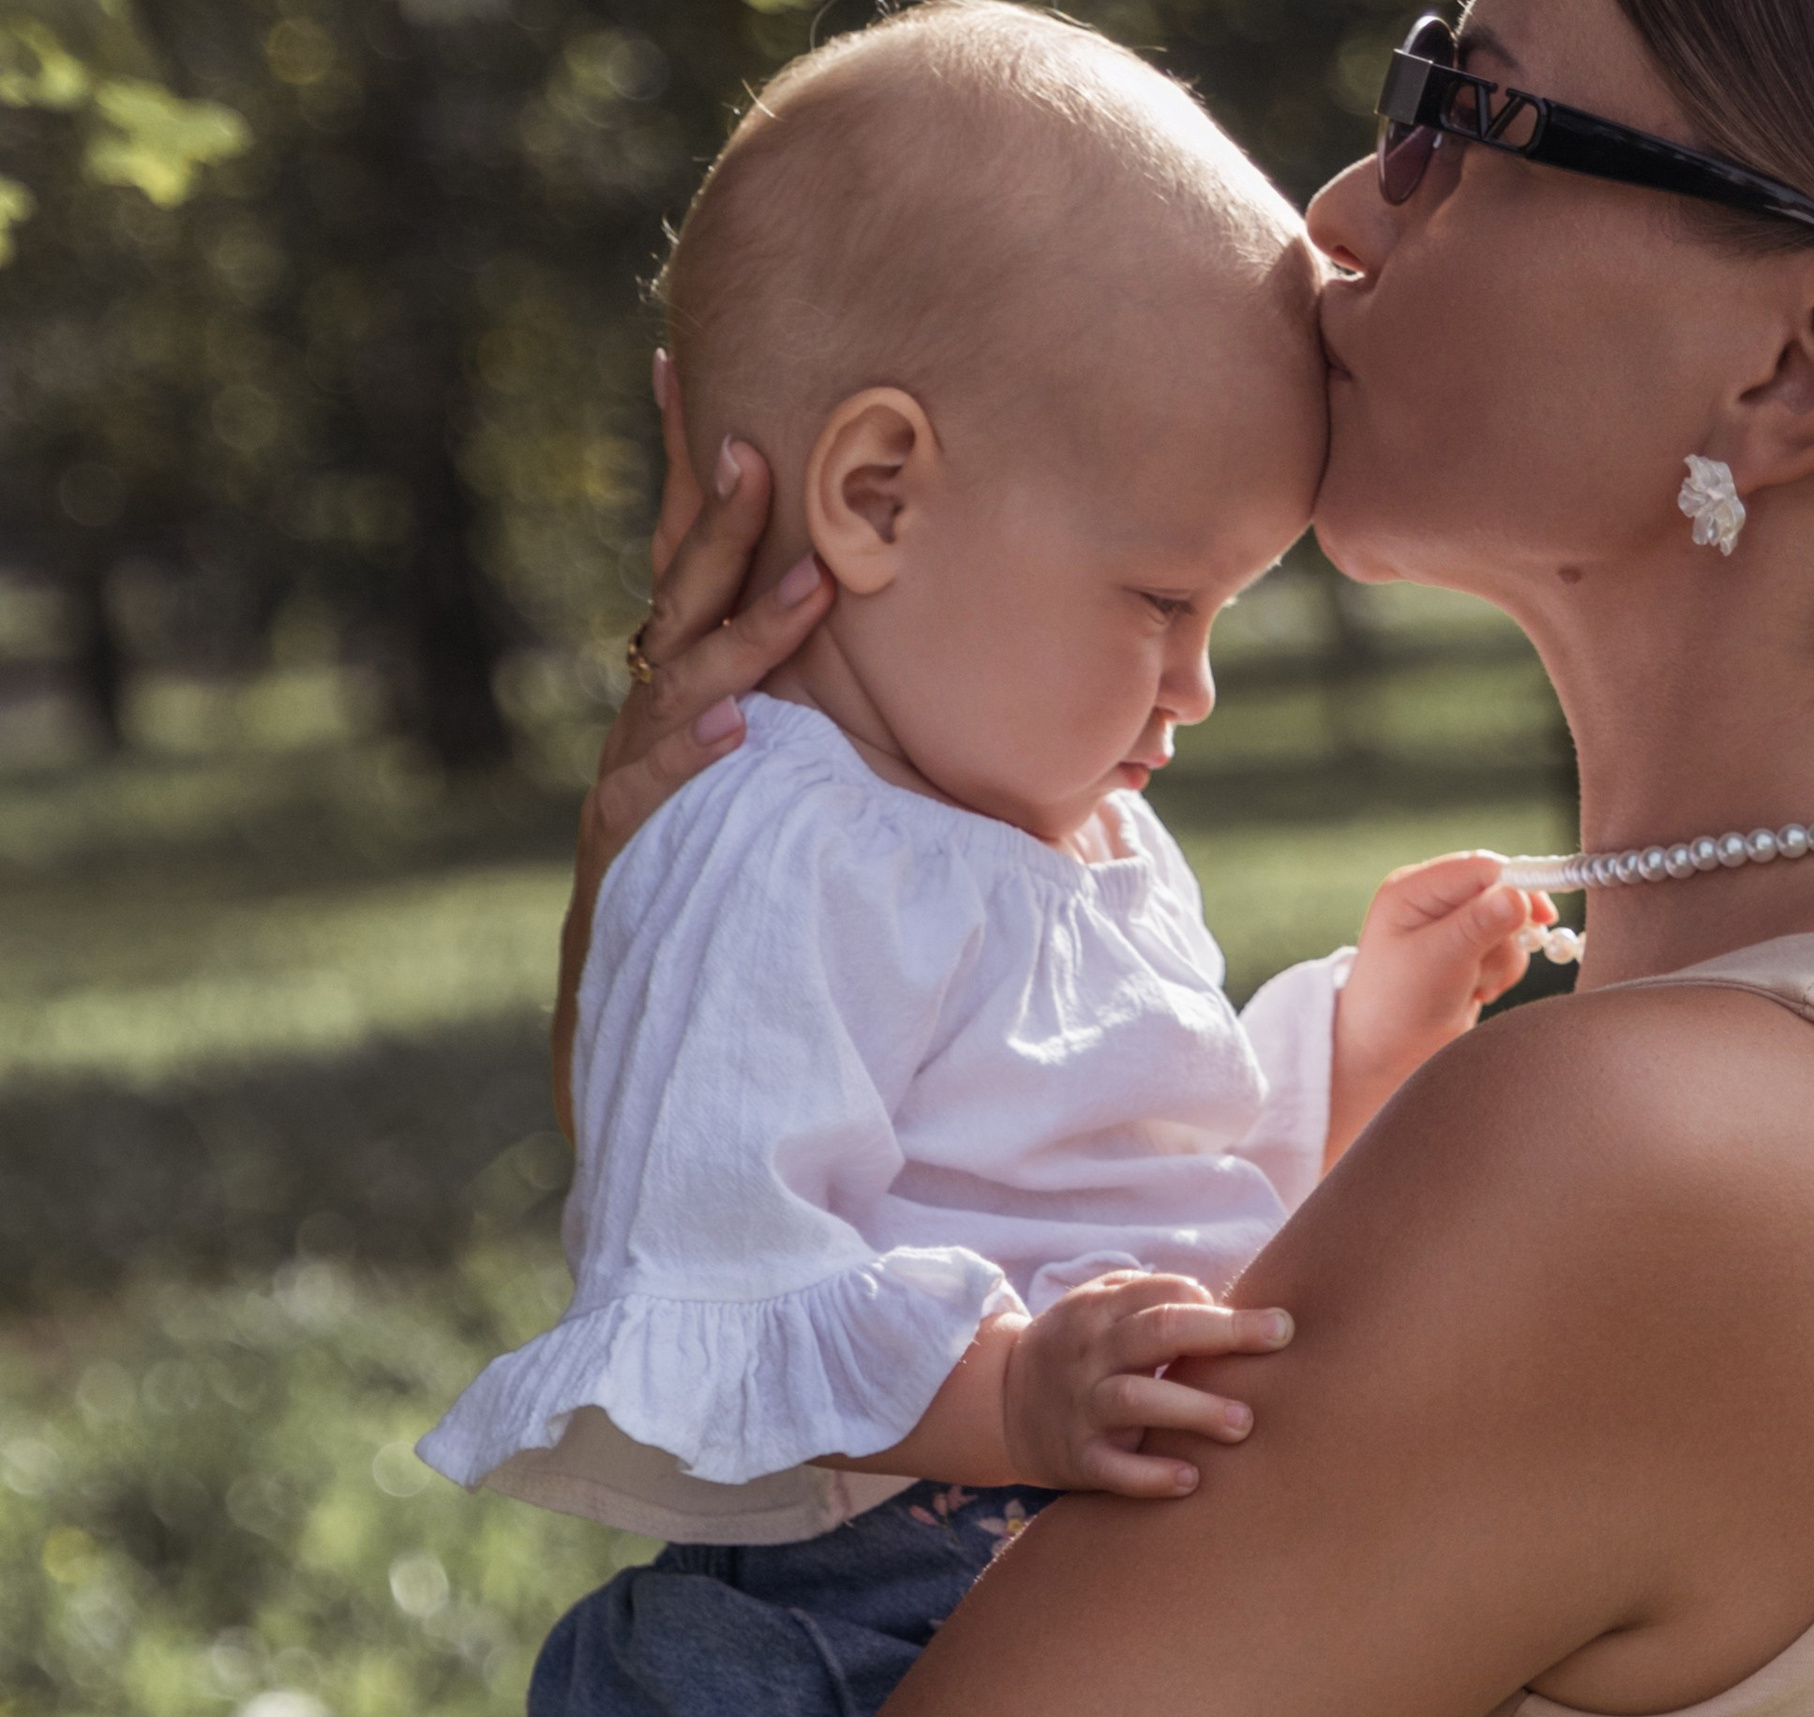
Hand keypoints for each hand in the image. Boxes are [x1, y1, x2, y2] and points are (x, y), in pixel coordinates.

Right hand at [553, 355, 838, 1137]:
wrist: (641, 986)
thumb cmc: (724, 867)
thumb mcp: (769, 769)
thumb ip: (812, 704)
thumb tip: (915, 653)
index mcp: (683, 677)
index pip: (689, 557)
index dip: (687, 468)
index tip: (681, 365)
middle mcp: (651, 706)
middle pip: (683, 594)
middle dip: (719, 523)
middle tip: (762, 449)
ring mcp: (634, 769)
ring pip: (683, 680)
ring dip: (747, 630)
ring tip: (810, 587)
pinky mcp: (629, 838)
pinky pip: (661, 786)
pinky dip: (696, 753)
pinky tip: (736, 727)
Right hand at [1003, 1272, 1294, 1498]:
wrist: (1000, 1407)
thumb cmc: (1079, 1352)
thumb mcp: (1097, 1308)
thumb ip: (1152, 1296)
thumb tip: (1226, 1301)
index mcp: (1099, 1310)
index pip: (1165, 1294)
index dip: (1216, 1304)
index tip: (1267, 1322)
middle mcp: (1090, 1354)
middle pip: (1158, 1331)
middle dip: (1223, 1331)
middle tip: (1281, 1335)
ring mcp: (1081, 1407)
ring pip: (1137, 1399)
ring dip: (1194, 1409)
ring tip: (1245, 1423)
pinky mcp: (1076, 1459)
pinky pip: (1114, 1469)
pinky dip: (1151, 1477)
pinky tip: (1191, 1480)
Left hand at [1325, 852, 1554, 1164]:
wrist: (1388, 1055)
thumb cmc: (1397, 1005)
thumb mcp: (1437, 961)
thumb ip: (1478, 925)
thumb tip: (1518, 895)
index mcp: (1413, 889)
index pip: (1479, 868)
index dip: (1516, 884)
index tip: (1542, 915)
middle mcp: (1433, 901)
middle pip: (1500, 891)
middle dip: (1506, 929)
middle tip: (1493, 961)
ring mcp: (1453, 927)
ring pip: (1509, 924)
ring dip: (1501, 958)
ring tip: (1471, 985)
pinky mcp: (1468, 952)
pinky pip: (1507, 948)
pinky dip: (1501, 972)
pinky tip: (1475, 991)